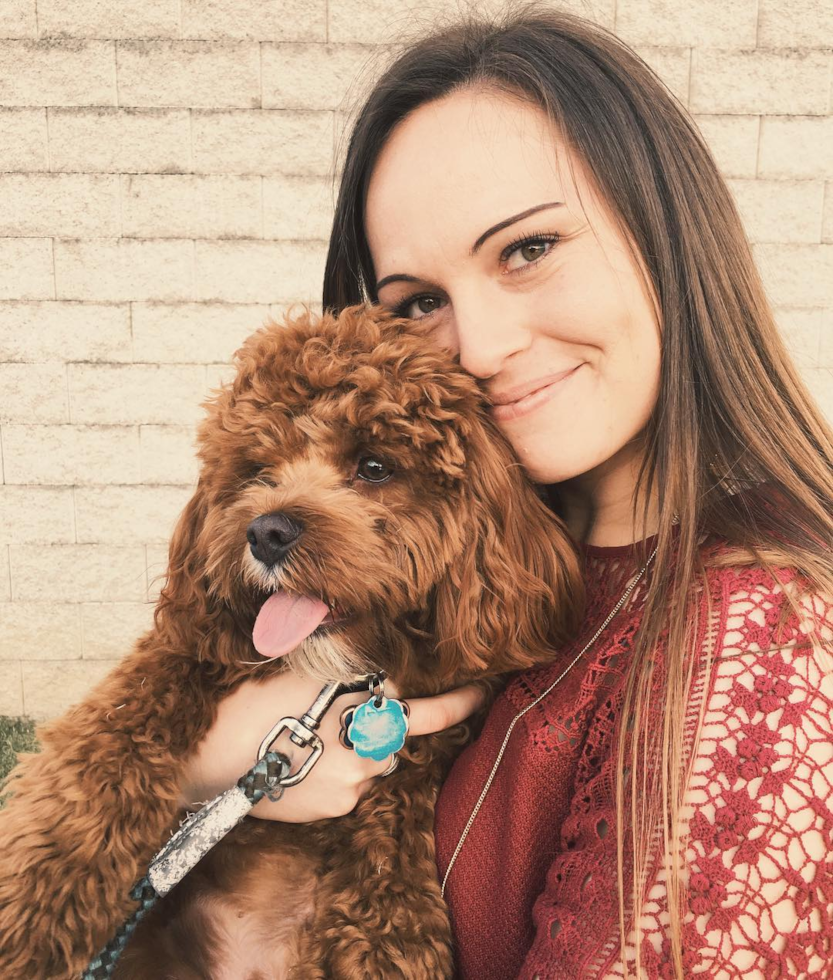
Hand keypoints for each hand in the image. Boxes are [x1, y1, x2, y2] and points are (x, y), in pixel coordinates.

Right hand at [179, 672, 485, 821]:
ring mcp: (355, 785)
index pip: (431, 711)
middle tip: (333, 711)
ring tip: (306, 735)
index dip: (461, 702)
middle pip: (395, 734)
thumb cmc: (254, 699)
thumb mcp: (307, 670)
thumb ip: (354, 676)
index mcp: (368, 711)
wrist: (210, 754)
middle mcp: (371, 752)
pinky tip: (301, 759)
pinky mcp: (335, 808)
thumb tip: (384, 683)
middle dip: (379, 722)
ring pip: (373, 760)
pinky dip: (338, 770)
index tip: (485, 693)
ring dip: (356, 747)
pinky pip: (351, 784)